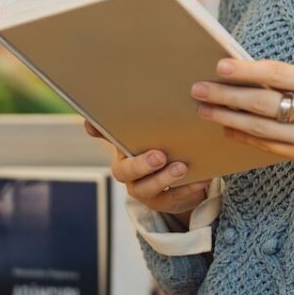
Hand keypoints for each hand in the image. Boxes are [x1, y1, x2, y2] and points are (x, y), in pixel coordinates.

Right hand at [85, 119, 211, 217]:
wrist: (180, 184)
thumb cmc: (164, 151)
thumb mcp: (155, 135)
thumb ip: (147, 119)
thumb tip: (143, 92)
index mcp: (123, 149)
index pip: (106, 137)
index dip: (97, 130)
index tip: (93, 124)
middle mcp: (127, 171)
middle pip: (125, 171)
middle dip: (141, 164)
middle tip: (159, 156)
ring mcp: (143, 189)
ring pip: (147, 188)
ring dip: (164, 178)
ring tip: (182, 168)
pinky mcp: (163, 202)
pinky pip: (172, 198)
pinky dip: (187, 188)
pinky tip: (200, 178)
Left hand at [190, 57, 293, 173]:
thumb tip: (256, 73)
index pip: (278, 74)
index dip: (247, 70)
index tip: (220, 66)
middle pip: (262, 103)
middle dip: (226, 96)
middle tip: (200, 90)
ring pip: (260, 129)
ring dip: (228, 119)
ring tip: (205, 110)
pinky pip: (269, 147)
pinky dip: (245, 137)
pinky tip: (228, 129)